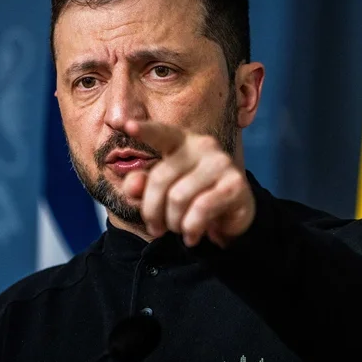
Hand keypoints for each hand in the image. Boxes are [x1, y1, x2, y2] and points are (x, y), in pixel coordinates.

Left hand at [122, 120, 255, 247]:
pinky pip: (201, 208)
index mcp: (182, 141)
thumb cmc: (193, 199)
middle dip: (152, 211)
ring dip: (173, 223)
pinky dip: (191, 228)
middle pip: (160, 178)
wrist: (231, 217)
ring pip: (178, 197)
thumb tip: (131, 186)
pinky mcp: (235, 184)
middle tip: (157, 229)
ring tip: (179, 230)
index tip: (126, 125)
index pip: (161, 133)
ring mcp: (221, 163)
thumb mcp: (163, 193)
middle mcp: (203, 146)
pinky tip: (192, 236)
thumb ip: (143, 186)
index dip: (145, 130)